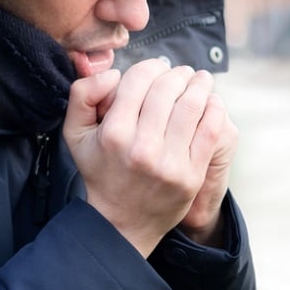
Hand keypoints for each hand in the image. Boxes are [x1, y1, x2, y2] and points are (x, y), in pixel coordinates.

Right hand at [63, 59, 236, 256]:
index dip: (152, 66)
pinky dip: (214, 109)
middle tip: (181, 73)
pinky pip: (210, 131)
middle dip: (177, 74)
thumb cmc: (101, 171)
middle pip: (167, 90)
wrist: (121, 222)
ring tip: (200, 79)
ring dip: (199, 85)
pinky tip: (212, 101)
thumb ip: (83, 95)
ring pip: (192, 106)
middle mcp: (142, 147)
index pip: (139, 79)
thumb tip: (114, 73)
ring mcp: (169, 163)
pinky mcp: (191, 175)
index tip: (158, 68)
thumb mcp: (75, 134)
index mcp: (114, 133)